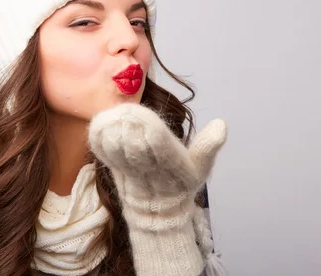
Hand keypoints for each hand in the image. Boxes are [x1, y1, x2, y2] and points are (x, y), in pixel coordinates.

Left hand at [88, 103, 226, 274]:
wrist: (157, 211)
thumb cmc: (181, 183)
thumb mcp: (201, 167)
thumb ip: (208, 146)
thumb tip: (222, 123)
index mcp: (170, 162)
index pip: (157, 142)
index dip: (146, 126)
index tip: (139, 112)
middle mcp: (147, 166)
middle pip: (133, 143)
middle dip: (127, 124)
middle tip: (124, 109)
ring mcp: (127, 169)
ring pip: (116, 148)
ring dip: (111, 129)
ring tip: (112, 113)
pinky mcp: (113, 169)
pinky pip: (103, 153)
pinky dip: (99, 138)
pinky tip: (100, 122)